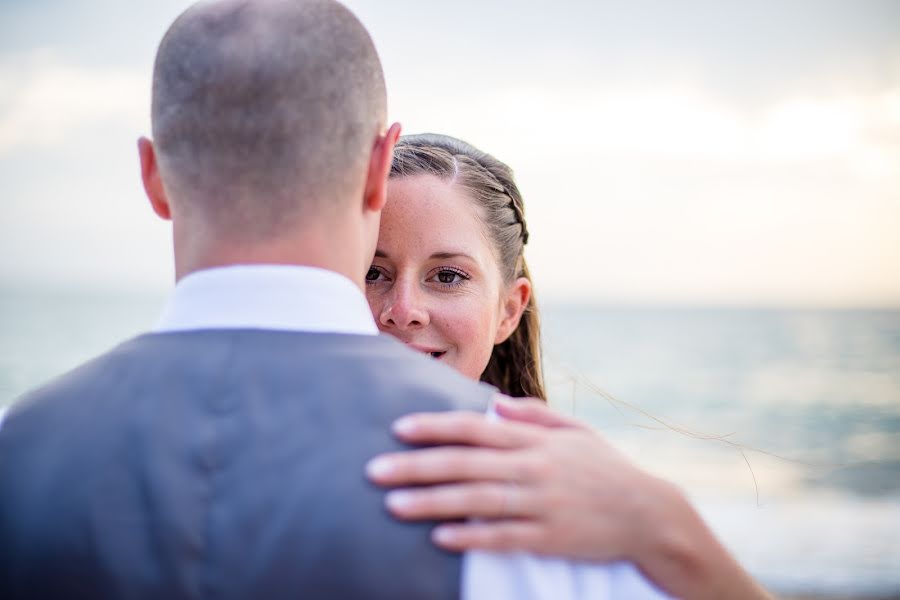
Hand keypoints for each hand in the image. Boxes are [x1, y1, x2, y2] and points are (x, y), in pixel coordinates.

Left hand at [366, 396, 771, 599]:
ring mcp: (542, 504)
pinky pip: (504, 537)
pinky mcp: (550, 538)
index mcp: (535, 440)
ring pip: (477, 501)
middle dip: (416, 466)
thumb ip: (533, 415)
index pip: (475, 427)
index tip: (398, 428)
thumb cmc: (605, 469)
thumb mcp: (575, 431)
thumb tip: (493, 402)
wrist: (650, 515)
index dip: (435, 427)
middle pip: (466, 464)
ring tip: (392, 506)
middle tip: (374, 470)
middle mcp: (534, 468)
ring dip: (432, 503)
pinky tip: (440, 538)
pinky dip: (471, 536)